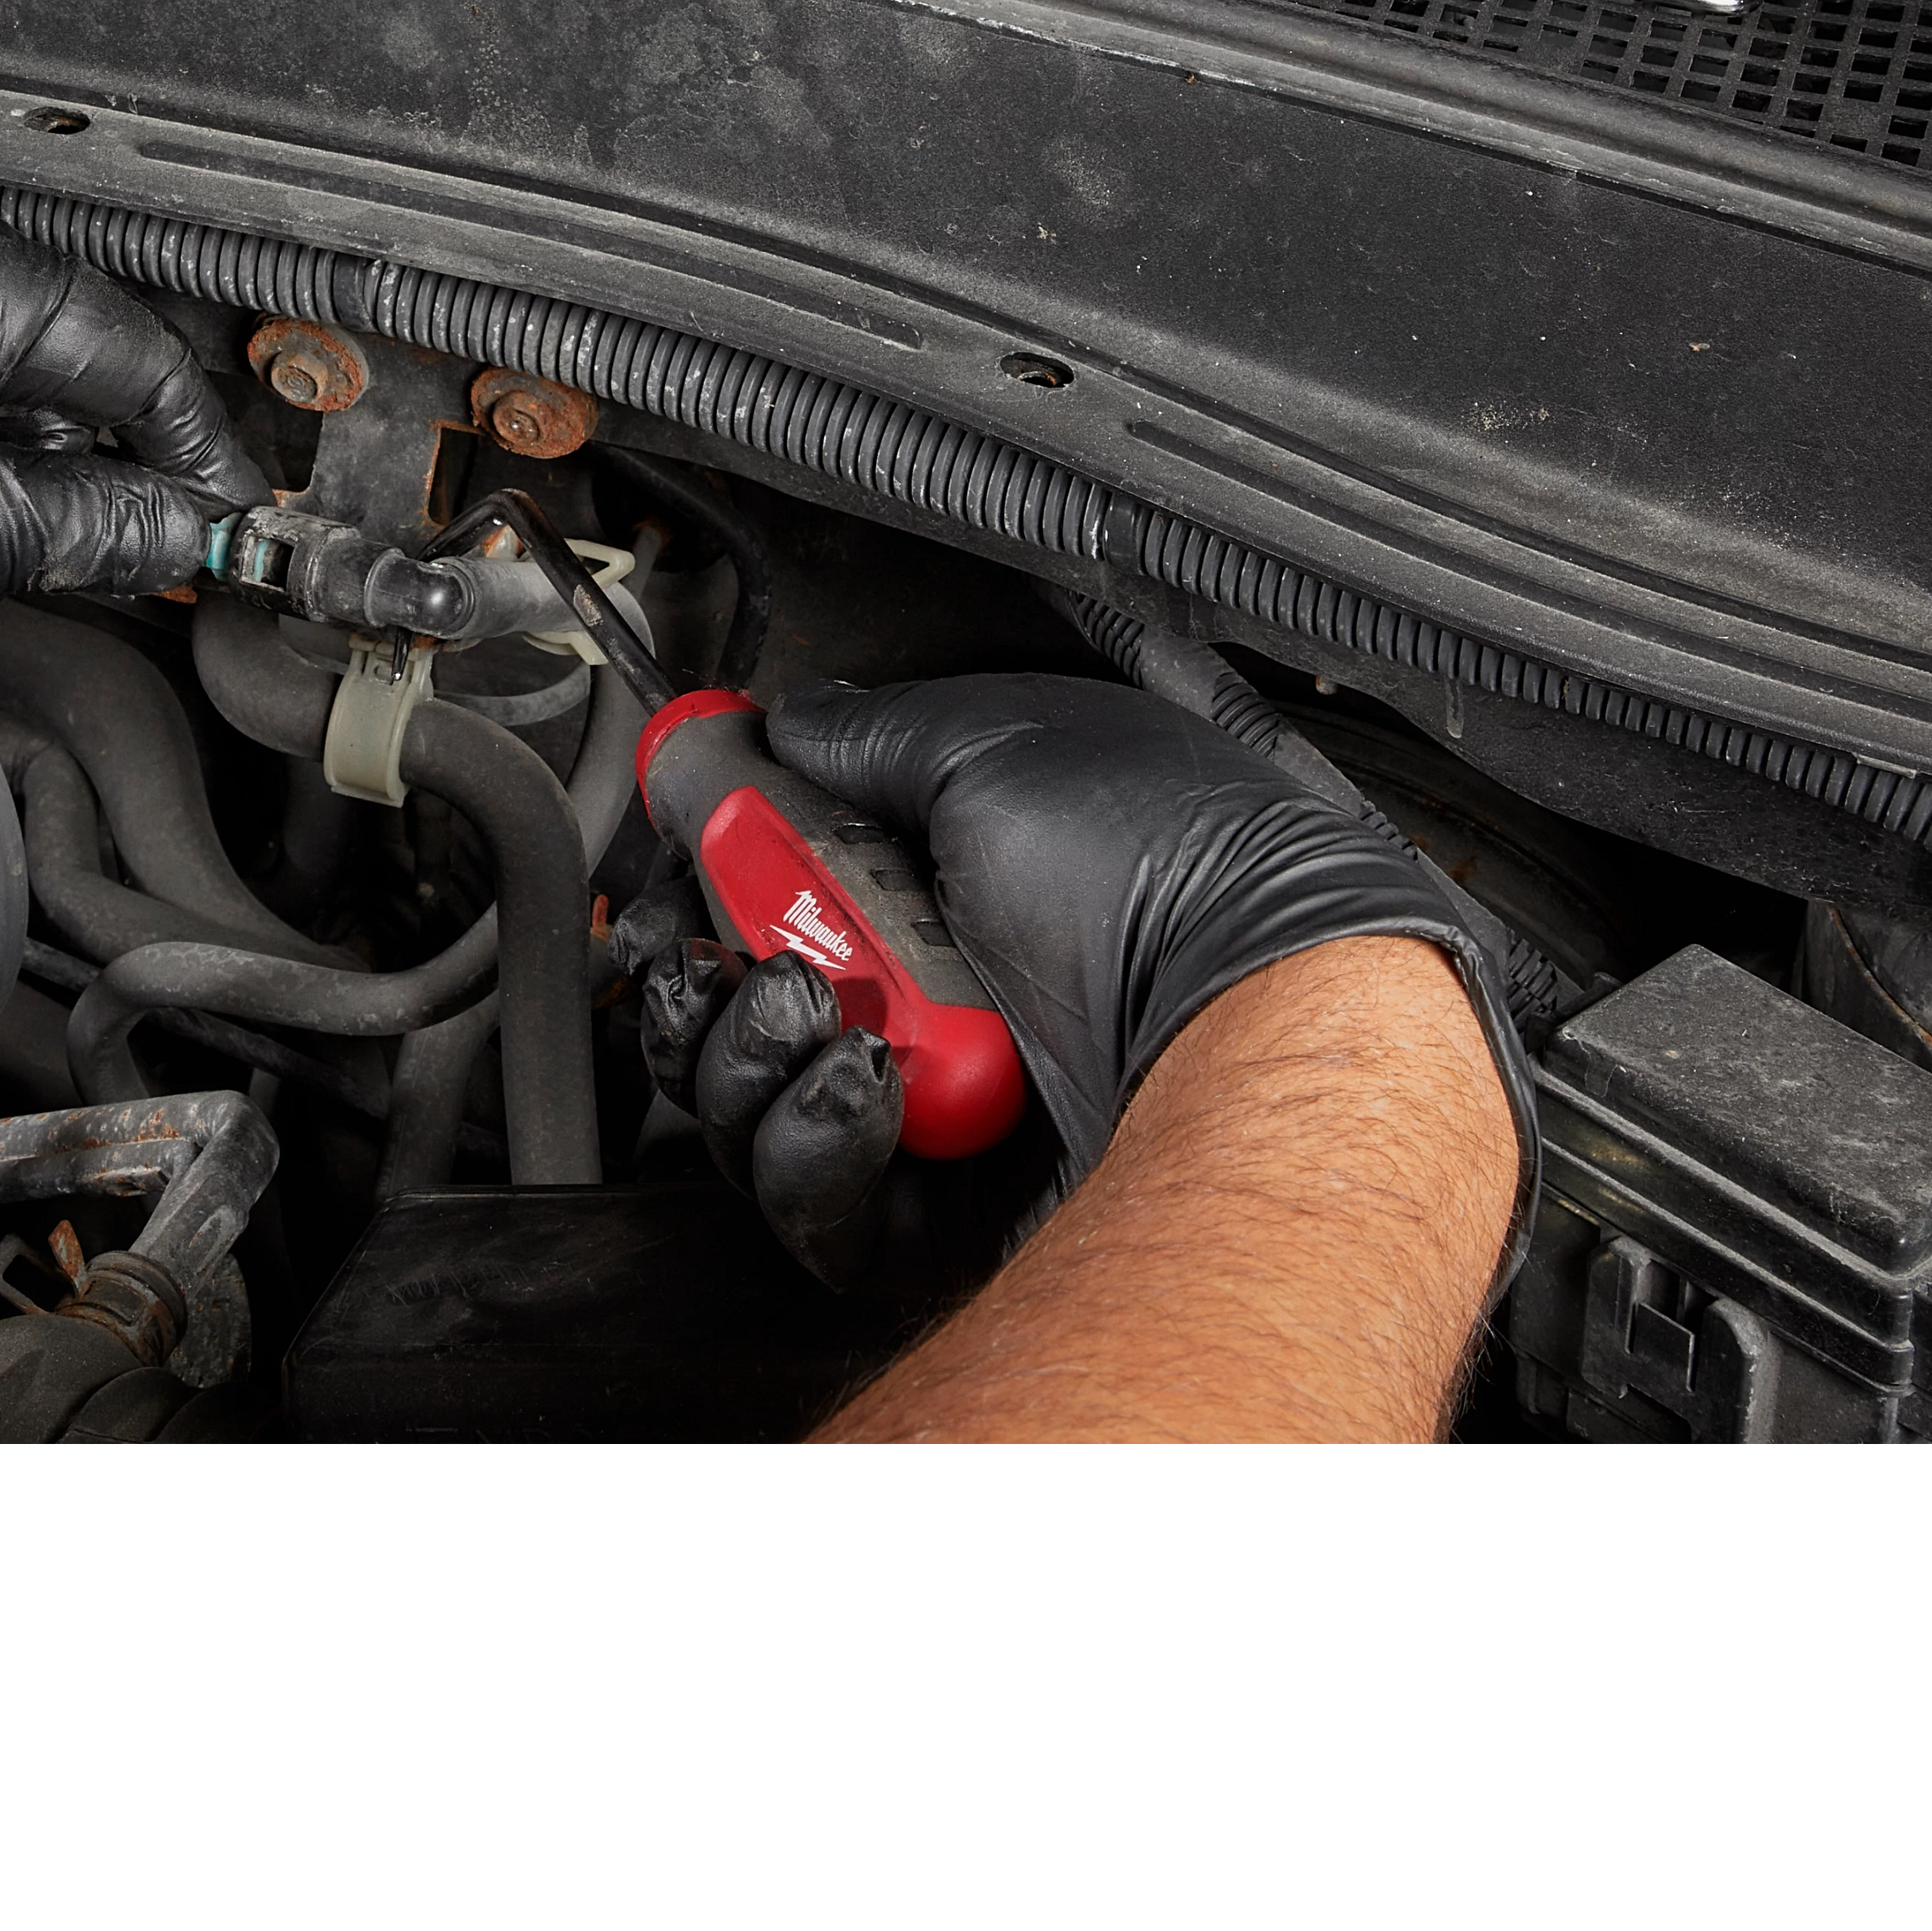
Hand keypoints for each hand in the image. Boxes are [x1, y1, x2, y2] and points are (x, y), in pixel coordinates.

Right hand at [624, 673, 1535, 1283]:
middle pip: (735, 996)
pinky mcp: (935, 1209)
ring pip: (749, 1106)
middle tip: (720, 953)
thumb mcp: (1002, 744)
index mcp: (943, 867)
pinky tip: (874, 1091)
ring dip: (750, 1055)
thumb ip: (871, 732)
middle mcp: (930, 980)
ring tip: (823, 1014)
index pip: (773, 876)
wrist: (1256, 1020)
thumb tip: (784, 721)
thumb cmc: (1177, 873)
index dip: (706, 873)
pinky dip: (815, 1147)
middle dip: (702, 977)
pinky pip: (811, 1203)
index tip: (675, 862)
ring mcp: (930, 1097)